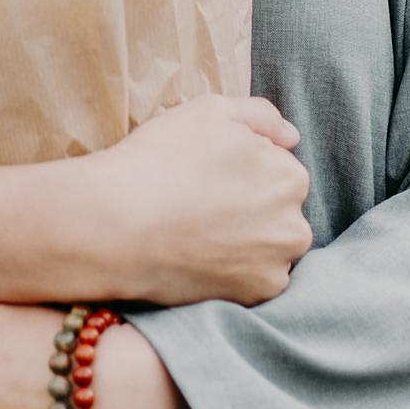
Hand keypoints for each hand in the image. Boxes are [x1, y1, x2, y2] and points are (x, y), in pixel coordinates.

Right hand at [80, 93, 312, 306]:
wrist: (116, 225)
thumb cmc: (161, 160)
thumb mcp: (211, 111)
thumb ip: (261, 116)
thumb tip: (292, 137)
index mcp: (290, 178)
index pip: (277, 170)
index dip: (241, 169)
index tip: (208, 175)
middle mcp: (294, 226)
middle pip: (278, 212)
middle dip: (252, 207)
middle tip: (202, 205)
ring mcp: (275, 266)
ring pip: (268, 248)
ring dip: (247, 241)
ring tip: (200, 233)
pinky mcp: (253, 297)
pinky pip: (253, 280)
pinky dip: (233, 272)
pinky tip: (201, 258)